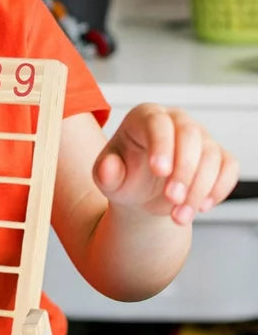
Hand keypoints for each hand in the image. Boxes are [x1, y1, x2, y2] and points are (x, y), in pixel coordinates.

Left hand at [92, 103, 238, 224]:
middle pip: (190, 136)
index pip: (157, 123)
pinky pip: (228, 167)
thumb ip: (105, 173)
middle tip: (172, 199)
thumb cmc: (123, 178)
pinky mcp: (217, 155)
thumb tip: (107, 167)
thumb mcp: (108, 179)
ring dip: (199, 189)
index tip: (159, 171)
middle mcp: (175, 121)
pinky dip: (218, 189)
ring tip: (179, 216)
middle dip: (184, 170)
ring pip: (211, 155)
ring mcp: (200, 137)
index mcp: (144, 117)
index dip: (162, 145)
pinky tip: (201, 208)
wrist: (140, 195)